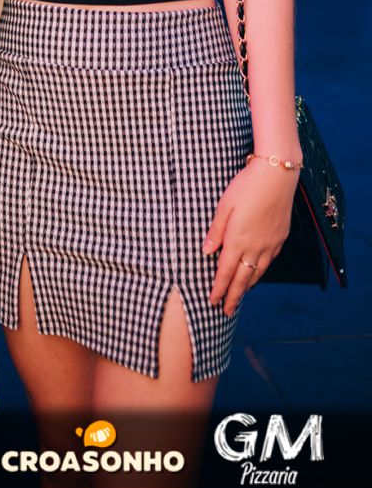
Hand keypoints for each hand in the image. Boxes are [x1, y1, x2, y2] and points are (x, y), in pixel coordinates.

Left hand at [203, 160, 297, 315]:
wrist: (277, 175)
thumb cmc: (246, 186)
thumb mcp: (224, 206)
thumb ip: (216, 231)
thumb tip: (207, 252)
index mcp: (238, 240)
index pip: (225, 272)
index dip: (218, 289)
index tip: (212, 301)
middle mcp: (256, 247)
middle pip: (242, 279)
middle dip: (233, 296)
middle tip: (226, 311)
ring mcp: (270, 244)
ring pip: (257, 273)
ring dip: (247, 286)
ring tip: (239, 296)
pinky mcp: (280, 238)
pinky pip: (269, 262)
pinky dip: (260, 272)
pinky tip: (256, 274)